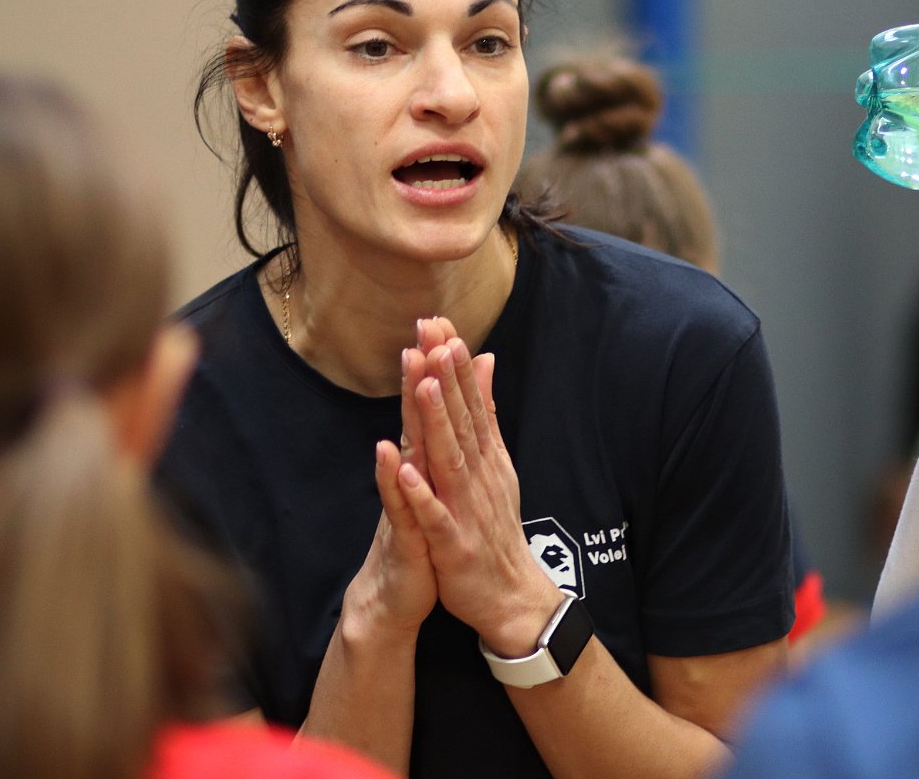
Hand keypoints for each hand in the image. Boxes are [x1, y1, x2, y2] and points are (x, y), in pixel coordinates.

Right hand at [339, 347, 441, 636]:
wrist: (396, 595)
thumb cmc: (420, 534)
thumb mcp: (436, 483)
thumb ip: (440, 438)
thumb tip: (447, 401)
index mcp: (424, 462)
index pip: (430, 406)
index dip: (435, 366)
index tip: (439, 322)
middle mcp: (409, 474)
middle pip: (414, 418)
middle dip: (419, 375)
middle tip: (422, 332)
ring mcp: (402, 501)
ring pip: (405, 452)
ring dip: (408, 415)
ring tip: (413, 378)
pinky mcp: (402, 534)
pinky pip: (397, 505)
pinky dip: (394, 481)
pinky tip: (389, 455)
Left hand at [396, 319, 559, 655]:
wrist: (511, 594)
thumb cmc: (494, 524)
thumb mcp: (494, 461)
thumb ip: (485, 411)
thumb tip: (483, 359)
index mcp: (483, 455)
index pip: (468, 401)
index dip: (454, 363)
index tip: (441, 323)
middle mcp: (477, 474)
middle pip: (460, 420)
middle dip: (446, 377)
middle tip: (435, 335)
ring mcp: (466, 507)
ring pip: (449, 459)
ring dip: (438, 422)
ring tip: (424, 385)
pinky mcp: (453, 543)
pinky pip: (434, 516)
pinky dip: (422, 494)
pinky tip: (407, 470)